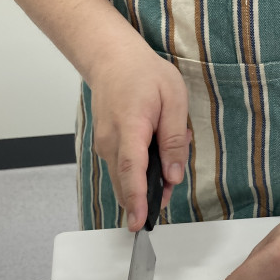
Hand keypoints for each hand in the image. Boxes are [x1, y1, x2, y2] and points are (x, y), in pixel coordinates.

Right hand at [90, 38, 189, 230]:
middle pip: (126, 182)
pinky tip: (155, 163)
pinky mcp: (106, 146)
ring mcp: (105, 144)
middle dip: (145, 199)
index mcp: (130, 127)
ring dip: (144, 185)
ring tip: (165, 174)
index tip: (138, 221)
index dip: (136, 198)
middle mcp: (111, 140)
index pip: (131, 169)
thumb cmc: (144, 74)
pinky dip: (138, 174)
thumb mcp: (174, 100)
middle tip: (165, 200)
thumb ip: (174, 140)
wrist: (112, 58)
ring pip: (125, 178)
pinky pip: (123, 168)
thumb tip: (174, 175)